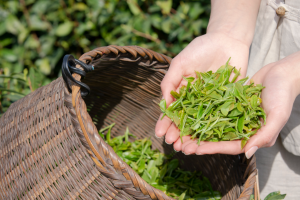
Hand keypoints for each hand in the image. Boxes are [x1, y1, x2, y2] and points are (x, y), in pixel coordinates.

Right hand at [155, 31, 249, 147]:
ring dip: (192, 135)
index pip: (171, 110)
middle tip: (174, 144)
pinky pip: (220, 118)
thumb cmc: (200, 49)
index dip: (165, 122)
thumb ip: (170, 81)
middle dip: (178, 132)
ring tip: (187, 148)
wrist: (227, 40)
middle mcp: (195, 99)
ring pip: (200, 123)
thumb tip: (163, 104)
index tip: (160, 134)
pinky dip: (213, 130)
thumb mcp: (180, 63)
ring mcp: (211, 102)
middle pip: (185, 120)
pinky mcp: (227, 102)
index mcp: (182, 91)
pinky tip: (207, 140)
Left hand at [179, 52, 299, 156]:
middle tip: (181, 145)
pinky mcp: (229, 104)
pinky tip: (187, 114)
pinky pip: (213, 110)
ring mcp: (234, 116)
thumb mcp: (277, 115)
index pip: (230, 146)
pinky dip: (201, 113)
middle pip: (218, 138)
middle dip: (200, 142)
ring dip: (197, 129)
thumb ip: (264, 135)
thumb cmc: (283, 94)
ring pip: (212, 125)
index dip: (213, 148)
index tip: (196, 149)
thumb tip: (248, 153)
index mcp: (253, 135)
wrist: (281, 73)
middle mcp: (242, 128)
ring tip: (180, 132)